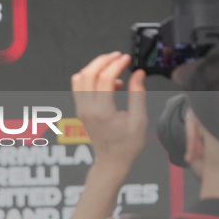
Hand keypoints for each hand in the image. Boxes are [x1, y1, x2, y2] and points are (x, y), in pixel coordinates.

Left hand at [72, 52, 146, 171]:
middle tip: (118, 57)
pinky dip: (91, 78)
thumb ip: (138, 95)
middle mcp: (87, 110)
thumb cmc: (126, 145)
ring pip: (79, 78)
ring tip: (113, 66)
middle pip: (87, 74)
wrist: (111, 161)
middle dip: (103, 60)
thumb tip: (138, 73)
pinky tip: (108, 82)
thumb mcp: (139, 120)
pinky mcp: (81, 110)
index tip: (127, 59)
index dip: (116, 64)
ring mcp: (81, 110)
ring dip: (95, 67)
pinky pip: (79, 87)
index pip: (104, 78)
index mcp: (102, 112)